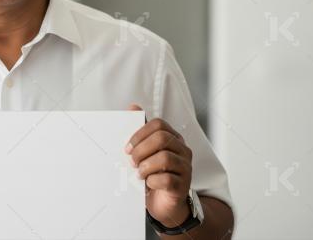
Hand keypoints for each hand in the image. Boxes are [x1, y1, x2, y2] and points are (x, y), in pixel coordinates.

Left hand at [125, 104, 192, 227]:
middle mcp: (182, 150)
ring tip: (139, 174)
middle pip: (162, 138)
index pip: (158, 124)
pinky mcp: (183, 186)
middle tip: (132, 162)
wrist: (163, 204)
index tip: (127, 147)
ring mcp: (185, 168)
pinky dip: (153, 181)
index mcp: (173, 138)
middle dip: (141, 150)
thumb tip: (133, 107)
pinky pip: (167, 179)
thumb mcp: (144, 152)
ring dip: (145, 167)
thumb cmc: (153, 174)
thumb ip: (140, 131)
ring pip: (165, 158)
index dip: (139, 134)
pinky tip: (148, 184)